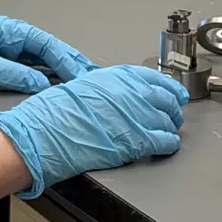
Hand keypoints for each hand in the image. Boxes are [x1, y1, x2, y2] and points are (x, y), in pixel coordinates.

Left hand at [0, 16, 97, 103]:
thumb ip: (9, 72)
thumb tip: (43, 83)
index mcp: (1, 29)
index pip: (42, 42)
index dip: (65, 58)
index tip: (84, 74)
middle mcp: (1, 39)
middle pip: (41, 52)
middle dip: (65, 65)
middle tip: (90, 81)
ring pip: (32, 65)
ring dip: (52, 76)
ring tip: (74, 90)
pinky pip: (18, 75)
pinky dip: (35, 83)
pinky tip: (45, 95)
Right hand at [0, 65, 188, 198]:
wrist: (47, 132)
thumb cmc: (56, 111)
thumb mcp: (83, 84)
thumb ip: (107, 87)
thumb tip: (118, 94)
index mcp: (118, 76)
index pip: (155, 77)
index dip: (168, 87)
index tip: (174, 92)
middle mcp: (132, 92)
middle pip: (166, 98)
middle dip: (172, 107)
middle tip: (174, 113)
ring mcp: (137, 116)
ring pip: (168, 120)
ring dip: (170, 126)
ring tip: (169, 130)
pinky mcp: (137, 140)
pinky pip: (164, 141)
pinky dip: (169, 143)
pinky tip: (167, 145)